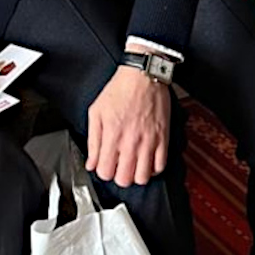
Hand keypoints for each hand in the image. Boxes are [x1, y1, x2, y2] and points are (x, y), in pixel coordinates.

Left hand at [85, 66, 169, 187]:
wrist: (142, 74)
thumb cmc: (119, 89)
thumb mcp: (96, 111)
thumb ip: (93, 141)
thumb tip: (91, 163)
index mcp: (112, 135)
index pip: (105, 172)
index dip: (104, 172)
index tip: (105, 166)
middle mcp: (130, 141)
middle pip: (124, 179)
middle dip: (119, 177)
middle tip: (119, 167)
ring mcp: (148, 141)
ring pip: (143, 177)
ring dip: (136, 175)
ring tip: (133, 166)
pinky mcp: (162, 137)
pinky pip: (161, 166)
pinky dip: (154, 169)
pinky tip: (147, 161)